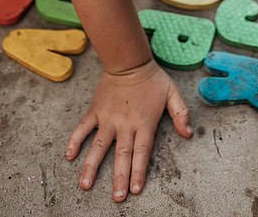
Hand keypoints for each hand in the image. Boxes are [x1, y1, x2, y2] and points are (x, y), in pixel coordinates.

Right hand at [65, 60, 191, 201]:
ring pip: (99, 146)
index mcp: (144, 122)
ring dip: (92, 166)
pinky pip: (83, 127)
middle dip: (119, 177)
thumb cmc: (152, 78)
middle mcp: (125, 123)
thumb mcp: (172, 93)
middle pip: (122, 155)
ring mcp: (108, 118)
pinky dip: (75, 141)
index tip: (135, 189)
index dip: (139, 171)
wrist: (128, 60)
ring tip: (85, 184)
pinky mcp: (96, 110)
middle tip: (117, 197)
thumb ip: (180, 114)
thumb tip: (188, 134)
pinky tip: (69, 156)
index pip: (142, 152)